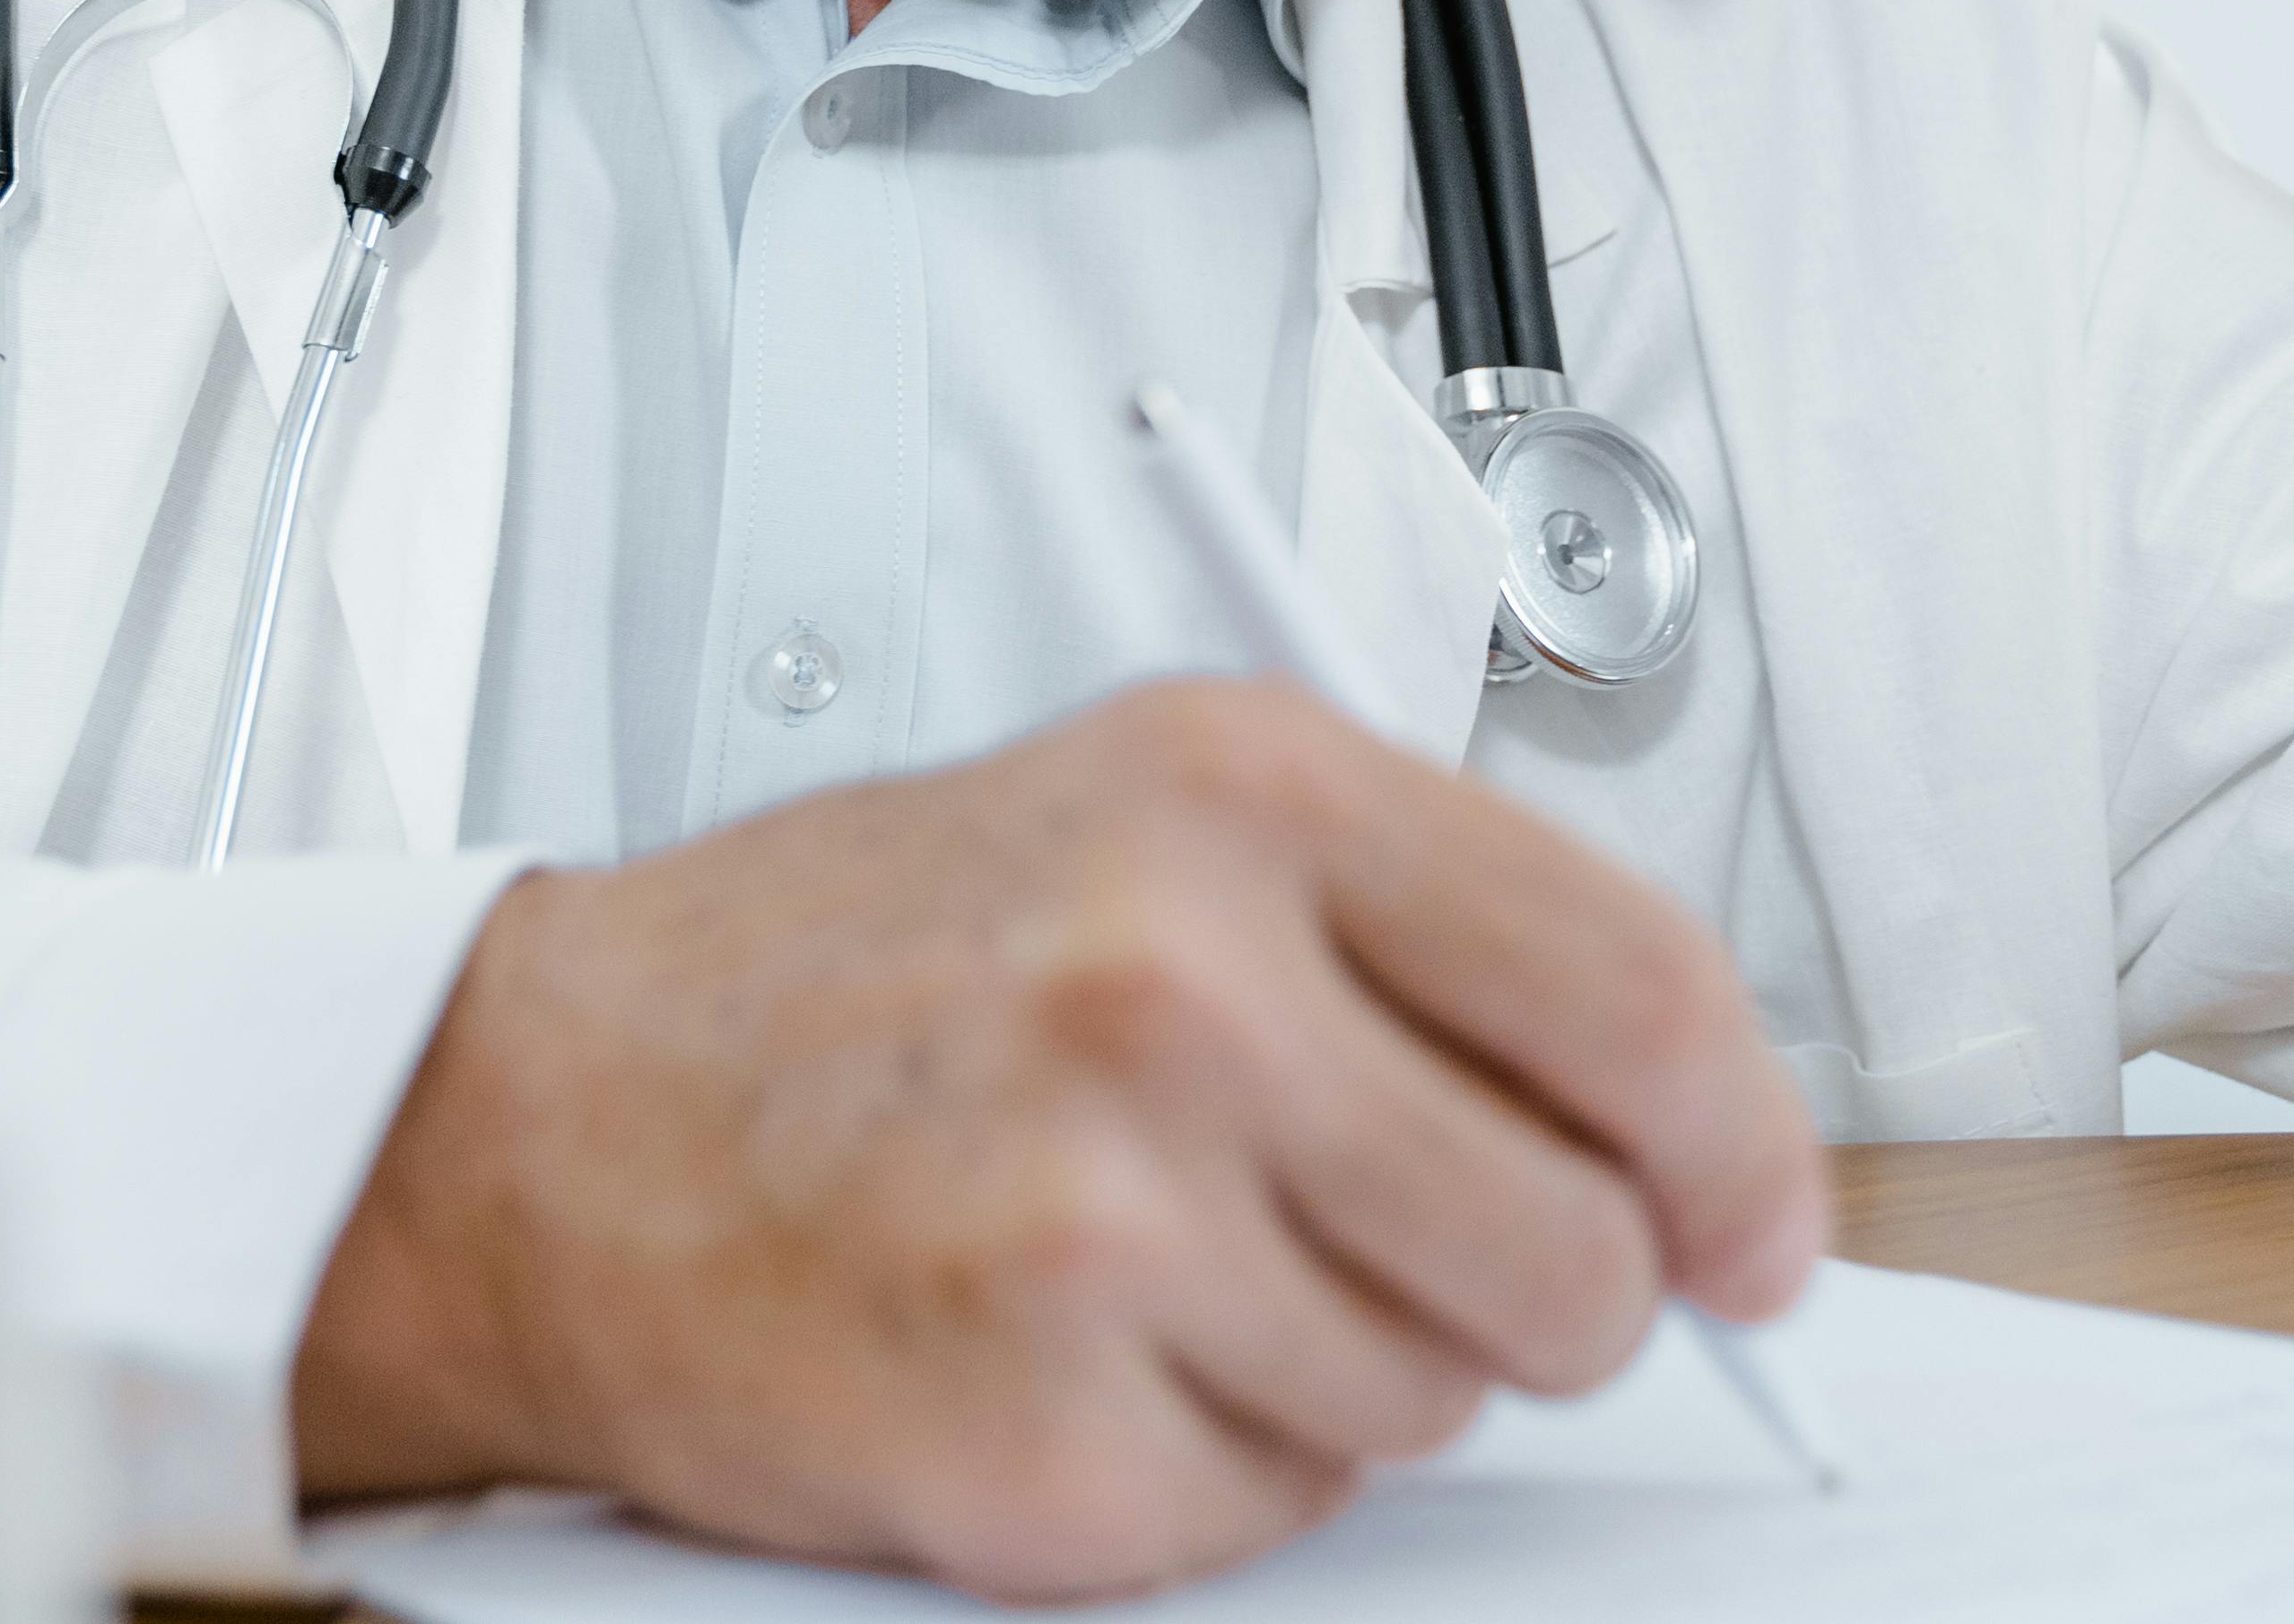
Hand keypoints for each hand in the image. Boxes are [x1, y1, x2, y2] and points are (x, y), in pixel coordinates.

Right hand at [290, 680, 1823, 1598]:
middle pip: (1575, 1240)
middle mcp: (1183, 976)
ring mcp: (1114, 1207)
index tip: (1758, 1230)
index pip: (1638, 992)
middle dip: (1525, 1289)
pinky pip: (1281, 1503)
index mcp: (1237, 790)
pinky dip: (1201, 1462)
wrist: (536, 1123)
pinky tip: (1068, 1347)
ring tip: (1144, 1257)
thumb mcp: (1130, 821)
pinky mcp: (1049, 1425)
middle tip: (1371, 1239)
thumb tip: (1666, 1114)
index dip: (1746, 1147)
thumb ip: (1406, 931)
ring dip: (1332, 1362)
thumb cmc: (830, 976)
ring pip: (1438, 1392)